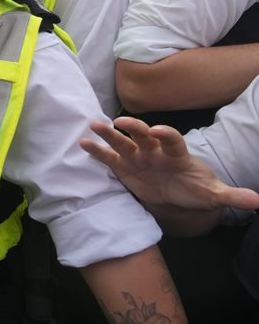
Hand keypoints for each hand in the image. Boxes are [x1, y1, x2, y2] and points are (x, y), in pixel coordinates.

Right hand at [79, 117, 258, 215]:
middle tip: (122, 121)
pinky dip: (96, 151)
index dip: (166, 134)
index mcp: (176, 155)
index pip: (172, 140)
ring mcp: (138, 157)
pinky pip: (108, 158)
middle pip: (144, 135)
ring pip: (122, 142)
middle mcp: (155, 151)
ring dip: (109, 134)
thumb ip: (232, 196)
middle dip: (134, 128)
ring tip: (94, 125)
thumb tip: (258, 202)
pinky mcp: (124, 167)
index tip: (159, 129)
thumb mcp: (214, 194)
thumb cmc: (195, 189)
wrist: (177, 195)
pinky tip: (82, 144)